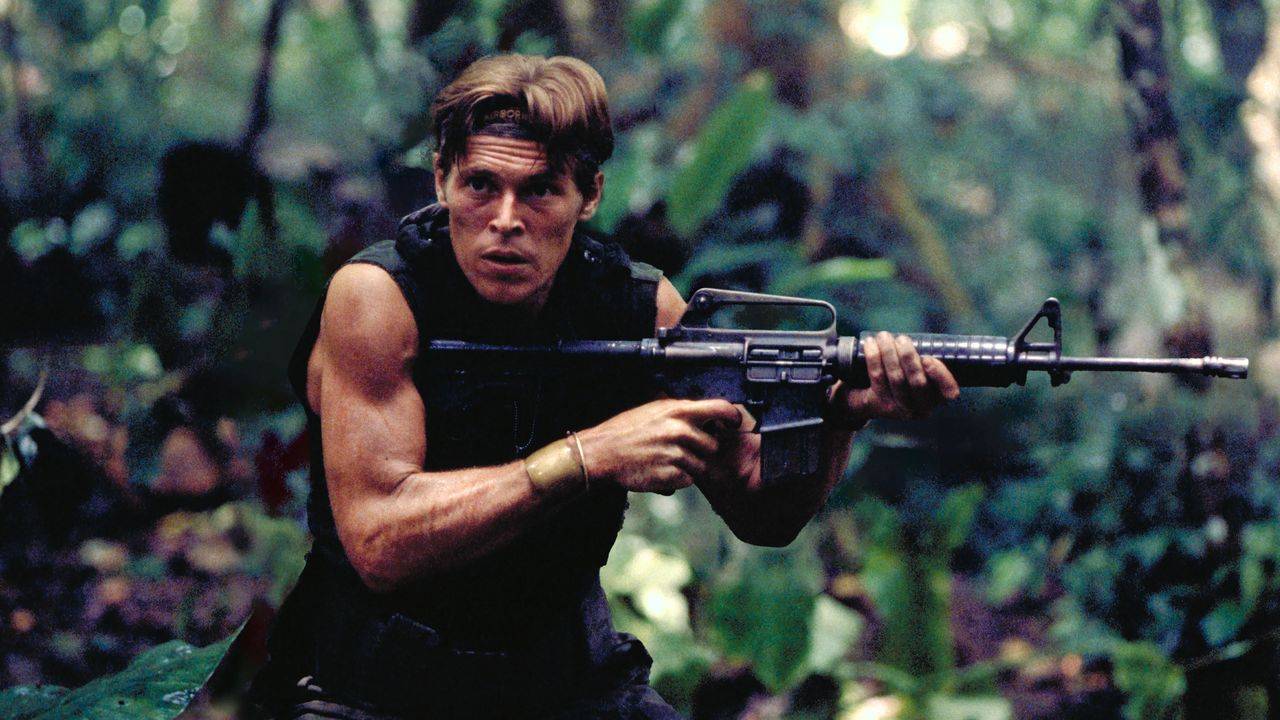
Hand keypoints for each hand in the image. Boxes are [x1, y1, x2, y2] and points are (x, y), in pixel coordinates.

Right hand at [576, 399, 742, 494]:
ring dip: (690, 466)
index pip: (720, 409)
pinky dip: (678, 478)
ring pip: (701, 465)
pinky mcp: (670, 476)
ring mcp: (676, 455)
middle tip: (683, 449)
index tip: (735, 422)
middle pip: (713, 444)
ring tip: (666, 460)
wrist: (601, 453)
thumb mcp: (653, 409)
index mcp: (678, 411)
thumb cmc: (626, 430)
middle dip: (703, 449)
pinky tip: (661, 470)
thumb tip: (705, 412)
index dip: (732, 416)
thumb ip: (680, 411)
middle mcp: (680, 431)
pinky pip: (688, 480)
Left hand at [836, 331, 959, 423]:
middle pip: (917, 382)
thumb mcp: (919, 370)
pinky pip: (877, 377)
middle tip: (901, 339)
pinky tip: (870, 344)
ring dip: (889, 353)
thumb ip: (926, 356)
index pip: (949, 391)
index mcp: (938, 398)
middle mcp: (921, 408)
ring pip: (896, 378)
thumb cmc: (901, 375)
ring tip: (884, 336)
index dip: (940, 375)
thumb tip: (925, 335)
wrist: (868, 398)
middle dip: (908, 357)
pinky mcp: (878, 404)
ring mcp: (899, 409)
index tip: (927, 358)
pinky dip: (873, 357)